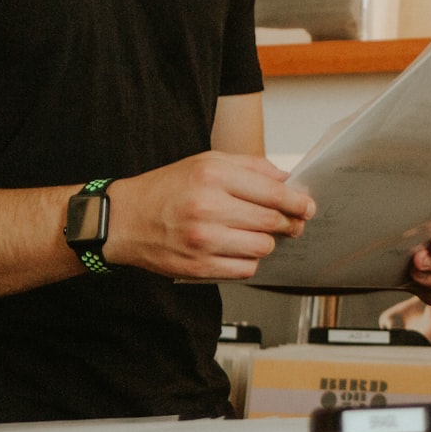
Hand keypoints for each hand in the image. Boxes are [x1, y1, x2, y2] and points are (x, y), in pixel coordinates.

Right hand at [103, 151, 315, 279]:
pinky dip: (247, 260)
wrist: (123, 220)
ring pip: (262, 247)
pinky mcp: (199, 266)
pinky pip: (245, 269)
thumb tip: (286, 180)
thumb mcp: (205, 163)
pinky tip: (235, 249)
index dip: (298, 202)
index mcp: (212, 176)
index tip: (307, 206)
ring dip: (264, 242)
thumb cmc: (165, 189)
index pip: (273, 193)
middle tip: (287, 222)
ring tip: (251, 233)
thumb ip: (249, 167)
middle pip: (272, 221)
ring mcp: (203, 240)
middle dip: (286, 223)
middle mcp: (208, 207)